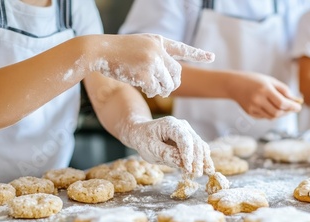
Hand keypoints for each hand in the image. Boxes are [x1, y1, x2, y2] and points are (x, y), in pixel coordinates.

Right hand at [95, 34, 214, 97]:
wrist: (97, 50)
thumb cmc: (116, 52)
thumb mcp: (140, 47)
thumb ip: (156, 58)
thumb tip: (170, 82)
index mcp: (158, 41)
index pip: (182, 49)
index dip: (197, 54)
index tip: (212, 57)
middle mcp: (158, 50)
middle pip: (177, 74)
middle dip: (171, 84)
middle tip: (161, 89)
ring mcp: (152, 61)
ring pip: (168, 84)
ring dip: (160, 90)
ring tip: (149, 87)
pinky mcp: (145, 73)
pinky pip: (155, 90)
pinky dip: (150, 92)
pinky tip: (141, 86)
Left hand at [118, 116, 213, 177]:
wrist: (142, 133)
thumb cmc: (144, 140)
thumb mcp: (150, 148)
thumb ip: (166, 154)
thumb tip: (182, 164)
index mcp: (170, 124)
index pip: (184, 139)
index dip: (188, 154)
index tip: (188, 168)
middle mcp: (182, 126)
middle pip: (195, 142)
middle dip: (197, 159)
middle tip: (197, 174)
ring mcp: (188, 132)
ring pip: (200, 145)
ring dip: (204, 159)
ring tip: (208, 172)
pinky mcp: (190, 139)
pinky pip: (199, 148)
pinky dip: (203, 159)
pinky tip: (208, 169)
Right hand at [228, 72, 302, 118]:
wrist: (234, 84)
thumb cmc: (254, 80)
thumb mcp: (270, 81)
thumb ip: (283, 90)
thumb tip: (296, 100)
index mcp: (264, 89)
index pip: (282, 103)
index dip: (292, 106)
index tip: (299, 107)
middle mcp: (258, 100)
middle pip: (278, 112)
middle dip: (288, 112)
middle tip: (293, 109)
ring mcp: (253, 108)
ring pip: (272, 117)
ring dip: (281, 114)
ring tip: (285, 109)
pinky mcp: (250, 113)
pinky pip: (265, 117)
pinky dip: (272, 114)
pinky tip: (273, 108)